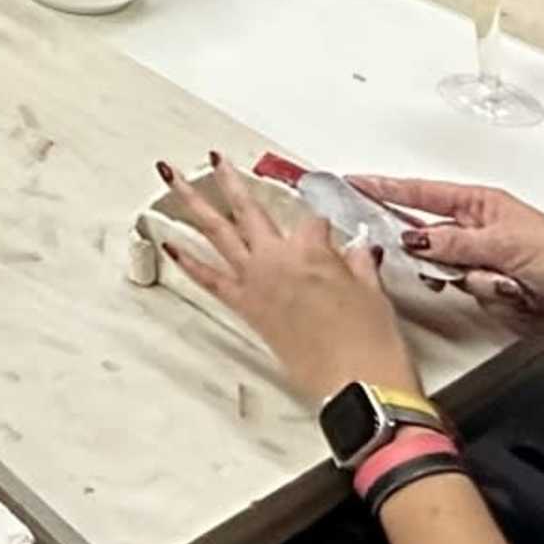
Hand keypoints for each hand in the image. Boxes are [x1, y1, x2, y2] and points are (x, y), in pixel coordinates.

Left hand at [159, 156, 413, 409]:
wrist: (360, 385)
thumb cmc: (371, 343)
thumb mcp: (372, 294)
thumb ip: (359, 265)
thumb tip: (358, 250)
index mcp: (312, 249)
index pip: (312, 220)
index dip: (320, 223)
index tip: (327, 228)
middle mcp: (278, 259)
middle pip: (249, 208)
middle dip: (229, 179)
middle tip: (213, 159)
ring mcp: (257, 282)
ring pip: (217, 231)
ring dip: (192, 202)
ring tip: (171, 177)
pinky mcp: (248, 309)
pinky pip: (210, 279)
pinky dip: (189, 262)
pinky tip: (171, 245)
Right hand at [350, 176, 543, 349]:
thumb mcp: (506, 244)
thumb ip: (453, 242)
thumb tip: (414, 238)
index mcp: (483, 205)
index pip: (422, 193)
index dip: (387, 189)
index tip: (354, 183)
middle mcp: (481, 232)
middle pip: (433, 241)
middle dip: (444, 258)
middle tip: (466, 265)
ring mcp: (488, 265)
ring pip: (450, 275)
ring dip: (480, 284)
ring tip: (513, 285)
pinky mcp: (498, 295)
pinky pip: (472, 299)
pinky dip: (496, 302)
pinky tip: (523, 300)